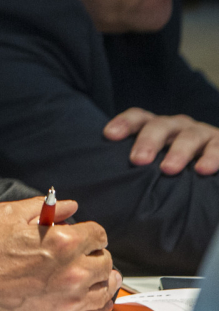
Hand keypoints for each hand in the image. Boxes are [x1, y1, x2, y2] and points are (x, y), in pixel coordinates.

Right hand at [0, 197, 120, 310]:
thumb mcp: (7, 215)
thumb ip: (43, 207)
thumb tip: (70, 206)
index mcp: (63, 242)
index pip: (98, 234)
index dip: (89, 233)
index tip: (82, 237)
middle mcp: (74, 271)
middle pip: (105, 261)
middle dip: (93, 255)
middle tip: (79, 256)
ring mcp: (72, 300)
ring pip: (106, 288)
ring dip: (100, 279)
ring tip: (87, 277)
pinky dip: (98, 305)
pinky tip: (90, 298)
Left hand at [103, 107, 218, 174]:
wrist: (213, 164)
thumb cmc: (175, 167)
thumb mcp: (156, 162)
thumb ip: (138, 168)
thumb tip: (102, 192)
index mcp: (158, 128)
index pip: (139, 118)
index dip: (124, 123)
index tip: (109, 135)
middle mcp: (178, 127)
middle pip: (160, 126)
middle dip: (148, 141)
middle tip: (137, 160)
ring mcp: (201, 134)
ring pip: (189, 136)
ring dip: (178, 151)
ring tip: (168, 169)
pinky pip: (218, 148)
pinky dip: (213, 157)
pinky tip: (205, 169)